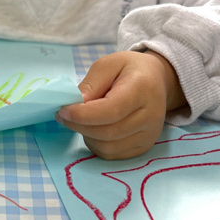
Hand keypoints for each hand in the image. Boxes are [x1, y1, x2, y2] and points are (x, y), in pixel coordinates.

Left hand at [55, 50, 185, 159]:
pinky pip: (113, 154)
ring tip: (79, 120)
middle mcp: (151, 116)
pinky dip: (96, 145)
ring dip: (86, 136)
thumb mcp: (108, 64)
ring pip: (108, 147)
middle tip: (63, 115)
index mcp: (142, 89)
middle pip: (108, 132)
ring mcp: (149, 135)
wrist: (157, 81)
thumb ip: (91, 84)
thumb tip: (75, 105)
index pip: (111, 110)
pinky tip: (92, 130)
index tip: (63, 110)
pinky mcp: (144, 147)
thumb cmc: (129, 70)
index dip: (84, 115)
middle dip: (79, 125)